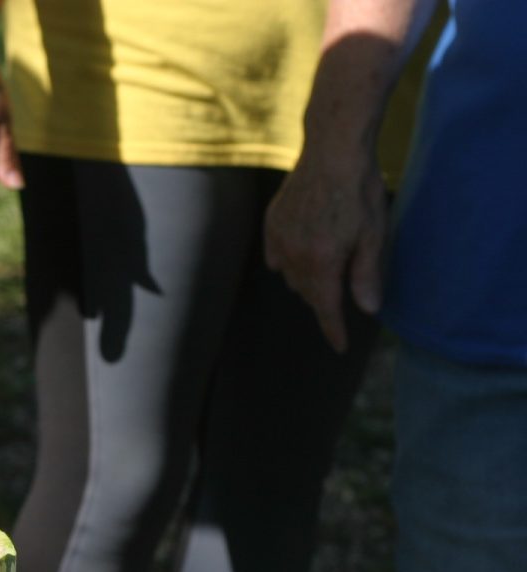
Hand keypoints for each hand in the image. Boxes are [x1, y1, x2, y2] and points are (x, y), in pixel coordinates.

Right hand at [263, 147, 386, 351]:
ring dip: (307, 281)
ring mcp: (279, 240)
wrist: (332, 150)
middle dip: (324, 301)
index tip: (340, 346)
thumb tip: (368, 308)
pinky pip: (276, 256)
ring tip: (324, 269)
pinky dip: (287, 262)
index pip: (327, 308)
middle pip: (308, 294)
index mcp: (322, 262)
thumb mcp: (374, 234)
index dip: (334, 330)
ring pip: (291, 277)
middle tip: (341, 298)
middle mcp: (295, 256)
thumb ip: (366, 274)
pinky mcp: (272, 224)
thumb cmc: (359, 190)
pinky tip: (300, 253)